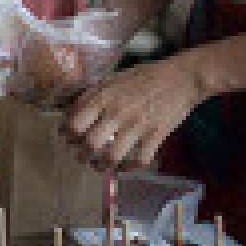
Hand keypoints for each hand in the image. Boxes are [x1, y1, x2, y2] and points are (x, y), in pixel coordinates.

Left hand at [62, 53, 208, 171]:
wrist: (180, 78)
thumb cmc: (142, 77)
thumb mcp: (110, 79)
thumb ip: (89, 94)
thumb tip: (64, 107)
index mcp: (102, 97)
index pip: (74, 123)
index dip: (67, 135)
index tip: (68, 138)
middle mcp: (116, 112)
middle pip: (90, 143)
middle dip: (82, 154)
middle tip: (82, 156)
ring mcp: (137, 125)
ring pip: (112, 156)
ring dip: (103, 165)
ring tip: (99, 166)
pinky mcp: (157, 135)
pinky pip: (139, 160)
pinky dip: (129, 168)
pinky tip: (124, 167)